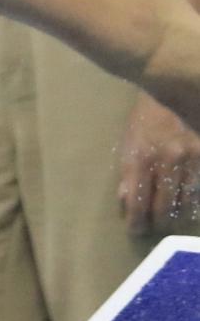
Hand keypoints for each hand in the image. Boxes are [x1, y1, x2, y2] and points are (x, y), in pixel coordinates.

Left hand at [117, 92, 199, 236]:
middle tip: (156, 227)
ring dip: (180, 212)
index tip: (136, 231)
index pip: (138, 203)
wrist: (174, 89)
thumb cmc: (147, 119)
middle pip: (165, 206)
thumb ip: (128, 175)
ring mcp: (193, 157)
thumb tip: (128, 203)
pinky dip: (197, 197)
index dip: (137, 222)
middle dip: (159, 222)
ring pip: (189, 200)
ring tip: (174, 217)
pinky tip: (192, 203)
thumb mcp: (128, 145)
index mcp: (142, 160)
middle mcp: (169, 161)